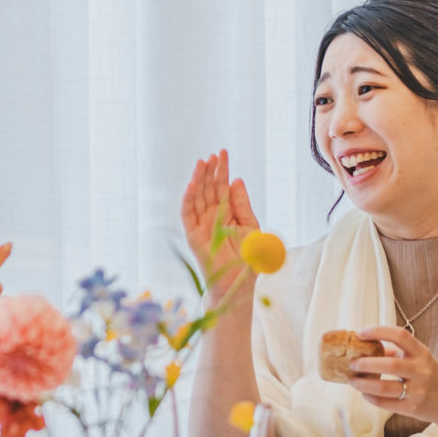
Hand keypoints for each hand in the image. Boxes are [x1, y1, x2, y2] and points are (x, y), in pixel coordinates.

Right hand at [180, 149, 259, 297]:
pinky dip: (188, 200)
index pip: (222, 187)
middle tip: (214, 154)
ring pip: (197, 198)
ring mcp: (201, 226)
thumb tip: (237, 180)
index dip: (222, 170)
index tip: (223, 152)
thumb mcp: (250, 226)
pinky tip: (191, 185)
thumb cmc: (246, 259)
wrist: (239, 284)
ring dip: (198, 180)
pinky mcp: (193, 237)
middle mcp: (211, 217)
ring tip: (202, 163)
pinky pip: (187, 216)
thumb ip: (242, 204)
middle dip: (211, 171)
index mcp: (226, 213)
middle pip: (208, 189)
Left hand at [347, 325, 437, 433]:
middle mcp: (421, 371)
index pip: (400, 336)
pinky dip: (371, 398)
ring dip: (364, 384)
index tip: (360, 333)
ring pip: (384, 387)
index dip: (378, 332)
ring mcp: (418, 391)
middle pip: (390, 365)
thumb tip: (366, 347)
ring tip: (353, 381)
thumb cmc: (432, 376)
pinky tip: (364, 393)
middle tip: (352, 363)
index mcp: (422, 353)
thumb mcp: (420, 360)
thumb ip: (396, 353)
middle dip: (366, 363)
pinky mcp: (413, 408)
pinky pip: (386, 403)